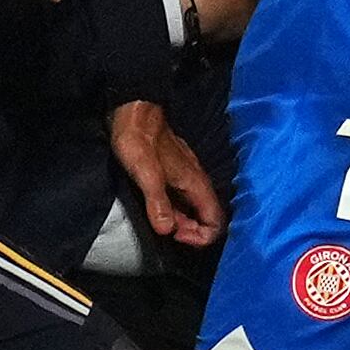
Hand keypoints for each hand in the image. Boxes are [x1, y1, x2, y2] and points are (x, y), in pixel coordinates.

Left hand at [107, 99, 223, 247]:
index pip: (216, 222)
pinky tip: (156, 209)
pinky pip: (183, 200)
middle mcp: (197, 182)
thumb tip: (167, 231)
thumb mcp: (146, 174)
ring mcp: (187, 177)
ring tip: (157, 222)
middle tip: (163, 231)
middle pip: (207, 218)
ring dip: (180, 222)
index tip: (175, 236)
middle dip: (189, 232)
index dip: (200, 236)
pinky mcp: (175, 174)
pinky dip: (174, 210)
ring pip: (194, 209)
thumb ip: (158, 202)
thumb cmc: (139, 142)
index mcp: (196, 184)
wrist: (134, 113)